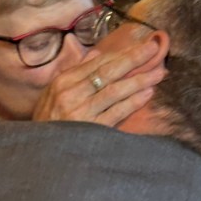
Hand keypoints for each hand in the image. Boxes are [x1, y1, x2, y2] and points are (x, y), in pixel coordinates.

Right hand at [32, 36, 165, 126]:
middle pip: (108, 72)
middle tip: (154, 49)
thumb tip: (98, 52)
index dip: (121, 53)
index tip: (141, 45)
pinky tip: (147, 94)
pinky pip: (116, 112)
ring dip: (139, 80)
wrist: (41, 154)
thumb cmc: (50, 122)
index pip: (97, 62)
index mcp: (63, 81)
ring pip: (115, 90)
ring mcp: (81, 112)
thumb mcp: (54, 95)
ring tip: (158, 73)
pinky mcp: (91, 129)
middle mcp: (71, 93)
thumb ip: (77, 73)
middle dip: (133, 59)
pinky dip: (133, 102)